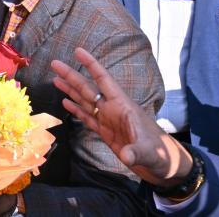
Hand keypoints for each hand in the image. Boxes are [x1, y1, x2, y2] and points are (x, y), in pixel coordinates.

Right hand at [50, 48, 192, 187]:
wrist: (164, 166)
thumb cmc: (160, 154)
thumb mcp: (149, 152)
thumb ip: (135, 152)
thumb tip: (126, 156)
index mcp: (122, 106)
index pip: (104, 80)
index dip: (91, 65)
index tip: (78, 51)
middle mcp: (112, 109)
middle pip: (88, 88)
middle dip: (72, 75)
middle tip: (55, 64)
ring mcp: (108, 121)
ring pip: (85, 101)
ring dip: (70, 90)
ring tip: (55, 79)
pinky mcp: (106, 133)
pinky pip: (87, 118)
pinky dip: (76, 110)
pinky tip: (65, 103)